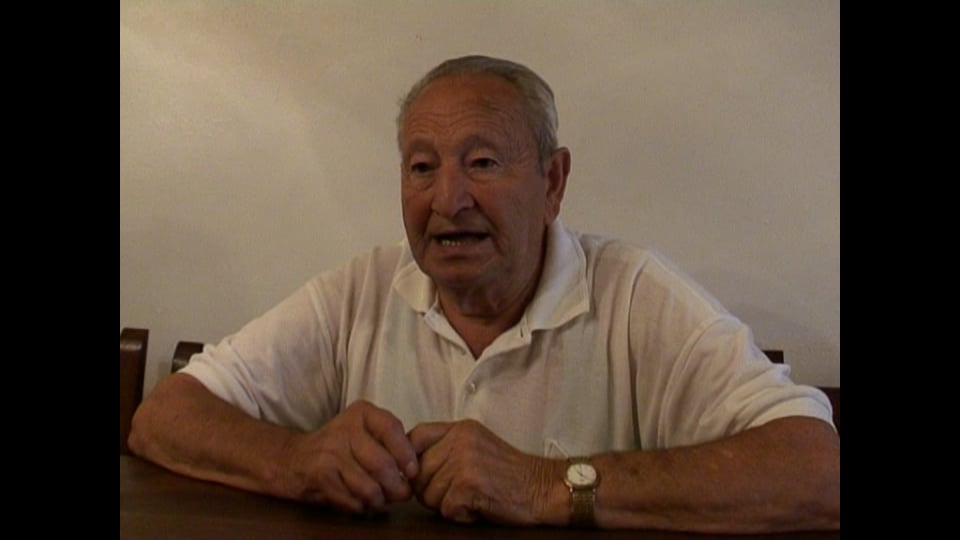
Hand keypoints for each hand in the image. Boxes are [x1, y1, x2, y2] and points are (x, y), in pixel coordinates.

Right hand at [284, 400, 418, 512]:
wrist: (293, 458)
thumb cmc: (339, 446)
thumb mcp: (362, 430)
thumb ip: (388, 440)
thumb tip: (415, 467)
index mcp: (361, 412)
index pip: (391, 428)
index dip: (406, 453)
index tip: (413, 472)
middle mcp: (344, 428)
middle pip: (383, 464)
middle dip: (398, 486)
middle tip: (402, 494)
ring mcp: (330, 453)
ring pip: (369, 487)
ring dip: (380, 500)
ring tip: (382, 500)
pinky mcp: (320, 476)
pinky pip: (352, 500)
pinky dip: (362, 506)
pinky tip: (361, 503)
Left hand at [408, 419, 556, 524]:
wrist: (543, 488)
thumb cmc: (510, 474)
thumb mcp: (476, 445)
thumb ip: (446, 448)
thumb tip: (407, 466)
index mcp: (460, 428)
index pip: (415, 436)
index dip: (410, 460)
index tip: (420, 475)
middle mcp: (460, 441)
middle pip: (417, 472)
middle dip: (430, 490)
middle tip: (456, 492)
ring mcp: (464, 462)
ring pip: (427, 495)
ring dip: (445, 504)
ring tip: (470, 498)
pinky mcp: (469, 486)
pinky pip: (445, 510)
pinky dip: (460, 515)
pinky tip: (478, 507)